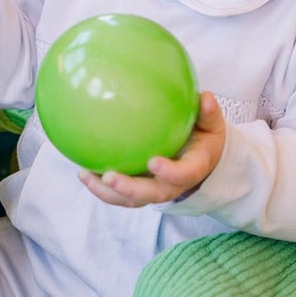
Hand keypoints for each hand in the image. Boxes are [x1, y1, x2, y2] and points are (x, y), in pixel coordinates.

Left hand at [79, 92, 226, 206]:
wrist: (202, 161)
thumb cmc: (205, 139)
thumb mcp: (213, 125)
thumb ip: (209, 113)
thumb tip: (206, 96)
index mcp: (192, 169)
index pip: (183, 175)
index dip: (169, 172)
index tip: (153, 162)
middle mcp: (172, 186)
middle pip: (150, 194)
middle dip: (129, 189)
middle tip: (110, 178)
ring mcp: (153, 190)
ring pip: (130, 199)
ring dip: (106, 192)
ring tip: (85, 175)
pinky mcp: (139, 190)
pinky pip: (118, 193)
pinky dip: (100, 186)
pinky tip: (82, 171)